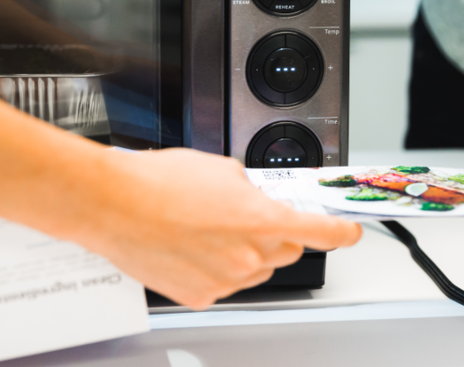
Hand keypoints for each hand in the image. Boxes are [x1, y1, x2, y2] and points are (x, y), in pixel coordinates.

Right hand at [70, 148, 361, 308]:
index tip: (349, 231)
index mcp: (261, 219)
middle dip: (277, 233)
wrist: (113, 205)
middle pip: (286, 250)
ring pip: (254, 268)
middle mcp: (248, 256)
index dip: (341, 231)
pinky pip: (223, 283)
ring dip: (244, 251)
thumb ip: (248, 187)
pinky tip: (190, 246)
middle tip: (246, 215)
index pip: (320, 231)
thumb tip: (253, 195)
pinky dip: (216, 268)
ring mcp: (224, 280)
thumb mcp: (218, 168)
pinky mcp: (198, 295)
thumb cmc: (159, 182)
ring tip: (207, 228)